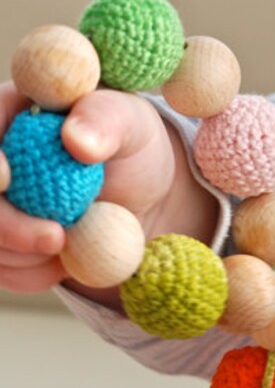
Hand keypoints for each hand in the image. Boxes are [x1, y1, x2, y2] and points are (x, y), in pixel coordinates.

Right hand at [0, 81, 216, 303]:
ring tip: (79, 239)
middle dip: (7, 223)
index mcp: (11, 113)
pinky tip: (70, 258)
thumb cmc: (134, 148)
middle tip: (57, 238)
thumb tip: (76, 140)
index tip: (7, 178)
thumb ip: (106, 121)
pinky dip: (38, 274)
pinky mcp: (6, 244)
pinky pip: (6, 270)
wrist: (146, 198)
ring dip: (27, 252)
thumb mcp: (132, 123)